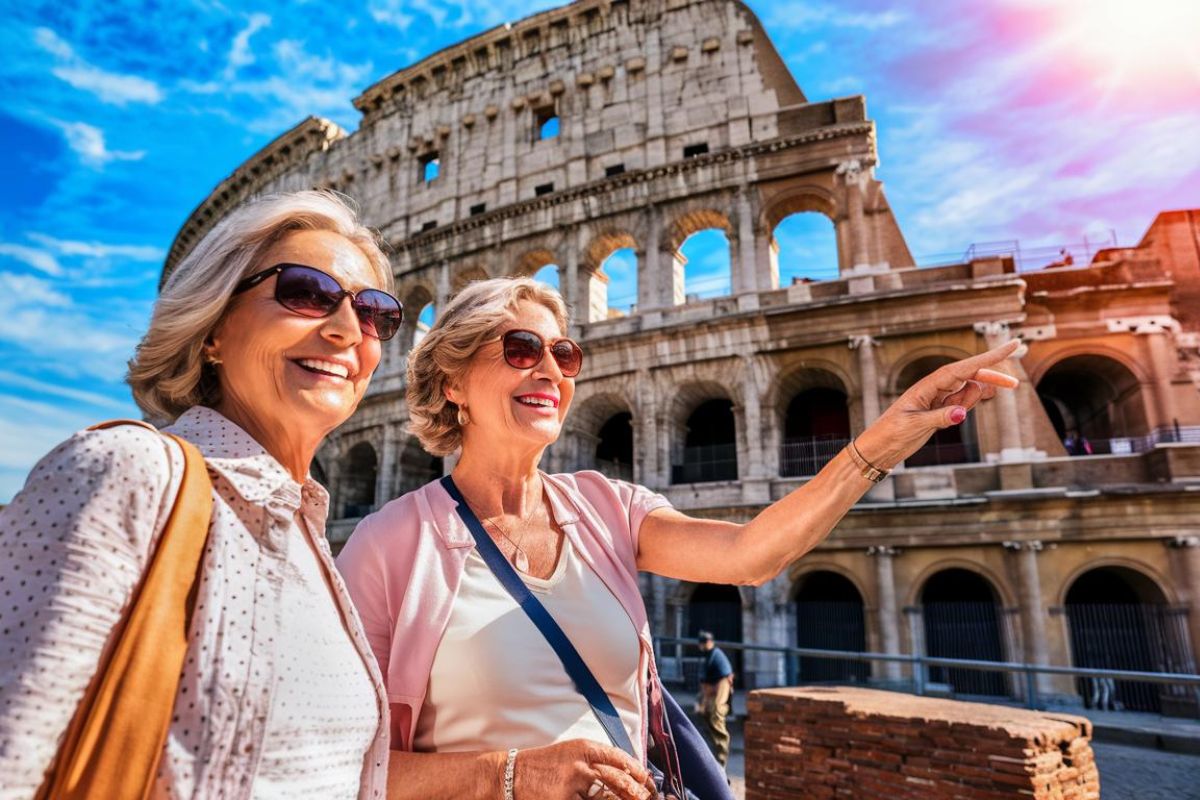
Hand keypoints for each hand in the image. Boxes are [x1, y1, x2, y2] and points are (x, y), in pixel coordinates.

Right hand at [511, 739, 656, 799]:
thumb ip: (596, 761)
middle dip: (636, 794)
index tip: (647, 782)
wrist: (510, 776)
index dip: (638, 772)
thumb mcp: (571, 754)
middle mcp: (580, 765)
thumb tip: (628, 774)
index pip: (620, 759)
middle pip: (619, 781)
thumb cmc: (544, 767)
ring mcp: (571, 787)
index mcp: (584, 749)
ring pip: (606, 799)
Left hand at [857, 339, 1021, 468]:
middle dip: (992, 378)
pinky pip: (961, 404)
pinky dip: (964, 408)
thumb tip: (962, 414)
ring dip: (969, 402)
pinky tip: (953, 417)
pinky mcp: (939, 410)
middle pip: (971, 375)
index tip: (1012, 346)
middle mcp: (934, 388)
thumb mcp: (914, 427)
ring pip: (967, 392)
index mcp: (927, 385)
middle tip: (1016, 384)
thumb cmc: (890, 434)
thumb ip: (939, 418)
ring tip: (944, 418)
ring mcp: (938, 398)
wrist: (878, 449)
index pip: (963, 367)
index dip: (988, 357)